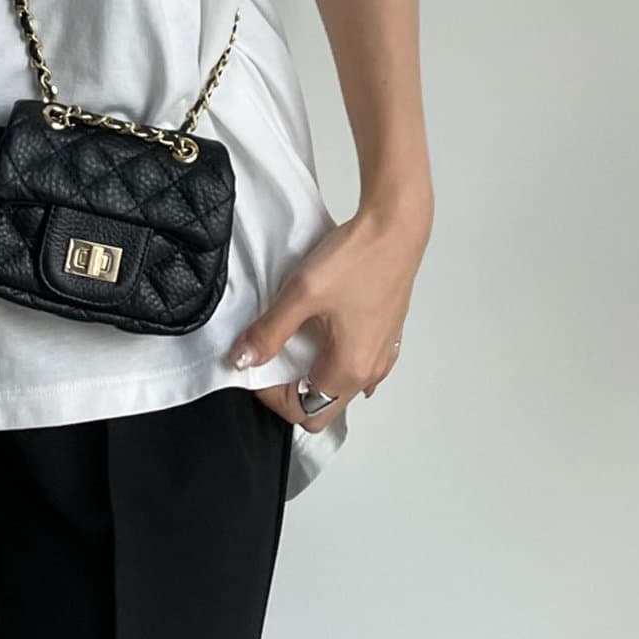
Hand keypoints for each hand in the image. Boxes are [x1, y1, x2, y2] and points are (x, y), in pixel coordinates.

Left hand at [225, 203, 429, 431]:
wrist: (395, 227)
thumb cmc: (355, 260)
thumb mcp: (301, 294)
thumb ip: (269, 332)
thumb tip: (243, 360)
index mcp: (350, 370)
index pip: (303, 411)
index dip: (271, 394)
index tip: (256, 360)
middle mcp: (371, 371)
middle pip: (323, 406)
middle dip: (290, 390)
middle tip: (271, 354)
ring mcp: (383, 354)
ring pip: (340, 387)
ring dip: (312, 374)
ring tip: (293, 340)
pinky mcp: (386, 335)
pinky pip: (356, 364)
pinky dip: (332, 359)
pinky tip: (321, 331)